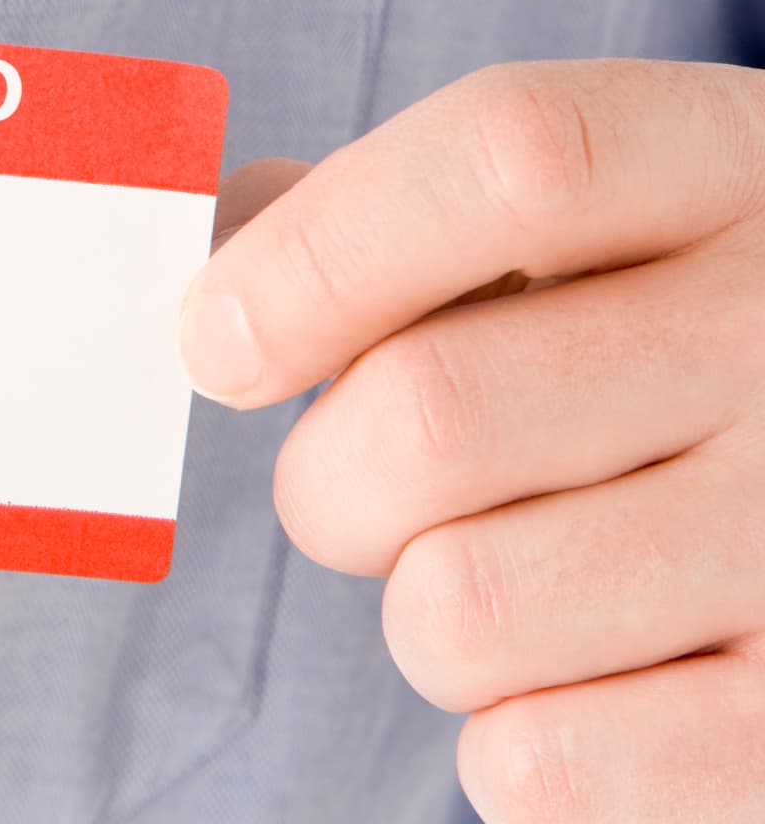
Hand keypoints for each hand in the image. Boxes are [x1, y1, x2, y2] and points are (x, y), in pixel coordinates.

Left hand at [185, 59, 764, 822]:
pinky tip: (591, 673)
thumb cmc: (648, 347)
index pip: (510, 160)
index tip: (215, 344)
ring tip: (518, 570)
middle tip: (367, 487)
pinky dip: (509, 739)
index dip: (315, 256)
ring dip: (422, 611)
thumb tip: (210, 230)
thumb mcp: (576, 230)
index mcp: (725, 173)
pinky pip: (532, 764)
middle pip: (429, 412)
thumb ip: (386, 211)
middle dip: (330, 479)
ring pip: (456, 609)